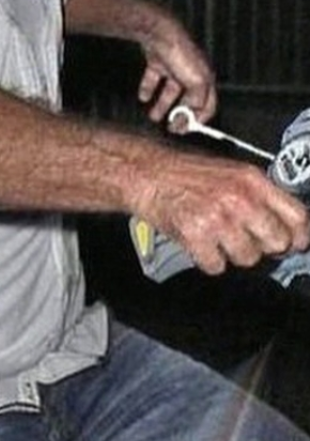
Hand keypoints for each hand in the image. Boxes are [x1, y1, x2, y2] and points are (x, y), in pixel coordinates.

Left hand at [136, 15, 217, 125]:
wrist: (160, 34)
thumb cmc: (181, 54)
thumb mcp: (196, 82)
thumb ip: (197, 101)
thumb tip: (193, 114)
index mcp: (205, 77)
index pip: (208, 104)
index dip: (198, 119)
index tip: (186, 130)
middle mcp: (191, 72)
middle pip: (188, 99)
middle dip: (179, 115)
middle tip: (170, 127)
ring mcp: (175, 66)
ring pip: (170, 91)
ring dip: (162, 105)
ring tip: (153, 117)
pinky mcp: (159, 61)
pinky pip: (154, 79)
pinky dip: (149, 89)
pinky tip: (143, 98)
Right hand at [137, 152, 309, 275]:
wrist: (146, 173)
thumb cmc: (186, 173)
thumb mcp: (232, 173)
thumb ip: (260, 196)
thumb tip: (284, 227)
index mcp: (253, 181)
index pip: (297, 216)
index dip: (298, 236)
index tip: (294, 244)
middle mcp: (240, 198)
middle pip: (276, 243)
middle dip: (264, 247)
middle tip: (247, 240)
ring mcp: (218, 218)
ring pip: (248, 258)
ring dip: (233, 255)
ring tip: (218, 239)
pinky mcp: (195, 235)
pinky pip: (216, 266)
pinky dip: (208, 261)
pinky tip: (200, 245)